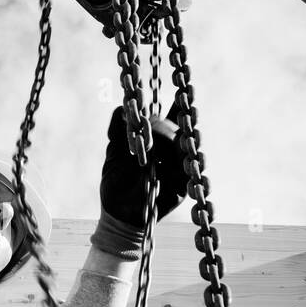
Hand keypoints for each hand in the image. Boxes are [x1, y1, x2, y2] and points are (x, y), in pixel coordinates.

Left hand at [100, 99, 189, 226]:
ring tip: (176, 135)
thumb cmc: (115, 183)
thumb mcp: (114, 154)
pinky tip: (183, 156)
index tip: (182, 91)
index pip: (172, 117)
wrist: (119, 214)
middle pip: (183, 129)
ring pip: (189, 146)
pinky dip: (188, 161)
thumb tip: (120, 107)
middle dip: (177, 122)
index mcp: (157, 140)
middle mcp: (172, 151)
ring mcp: (180, 167)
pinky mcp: (183, 185)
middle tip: (167, 120)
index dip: (180, 104)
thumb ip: (118, 130)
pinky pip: (192, 169)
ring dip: (184, 139)